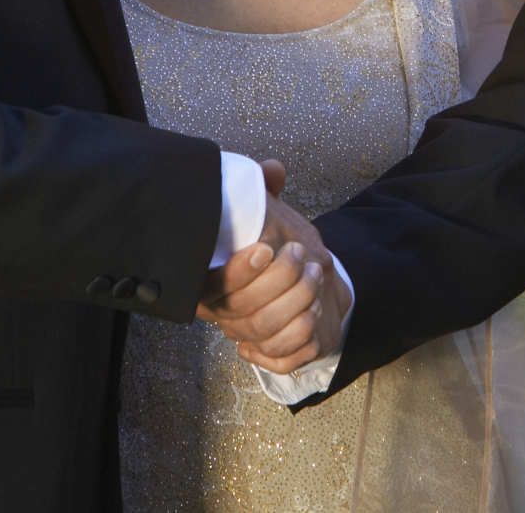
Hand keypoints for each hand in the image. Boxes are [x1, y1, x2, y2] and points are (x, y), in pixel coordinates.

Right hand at [195, 161, 350, 371]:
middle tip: (299, 252)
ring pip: (265, 329)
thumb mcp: (265, 214)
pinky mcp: (273, 352)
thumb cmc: (275, 245)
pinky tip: (315, 307)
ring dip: (295, 298)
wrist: (302, 277)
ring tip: (314, 272)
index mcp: (209, 282)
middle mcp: (224, 314)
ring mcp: (246, 336)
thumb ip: (263, 191)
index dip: (239, 269)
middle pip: (242, 308)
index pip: (214, 285)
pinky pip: (283, 354)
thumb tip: (272, 170)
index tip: (265, 247)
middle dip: (278, 279)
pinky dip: (302, 330)